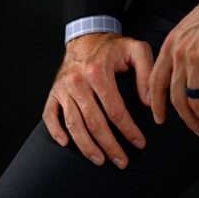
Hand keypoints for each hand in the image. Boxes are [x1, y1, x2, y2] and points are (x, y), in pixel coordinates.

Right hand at [42, 32, 152, 168]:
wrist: (86, 36)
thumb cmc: (113, 47)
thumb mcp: (136, 50)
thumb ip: (146, 73)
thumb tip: (148, 103)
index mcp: (99, 72)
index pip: (115, 110)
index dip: (128, 130)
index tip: (139, 143)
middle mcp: (78, 81)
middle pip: (94, 123)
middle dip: (109, 145)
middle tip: (122, 161)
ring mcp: (63, 88)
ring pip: (73, 124)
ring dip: (86, 146)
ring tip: (100, 160)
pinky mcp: (54, 92)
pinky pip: (50, 116)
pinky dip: (56, 131)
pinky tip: (66, 144)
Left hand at [148, 0, 198, 137]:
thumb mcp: (196, 21)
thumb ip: (188, 41)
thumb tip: (191, 60)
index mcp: (173, 40)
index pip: (156, 79)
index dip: (157, 102)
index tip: (160, 117)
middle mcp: (180, 50)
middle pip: (174, 96)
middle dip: (185, 118)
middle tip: (196, 129)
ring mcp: (196, 57)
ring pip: (192, 102)